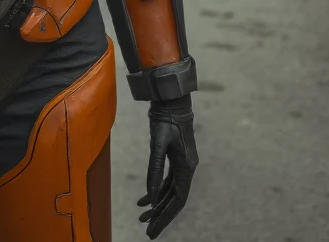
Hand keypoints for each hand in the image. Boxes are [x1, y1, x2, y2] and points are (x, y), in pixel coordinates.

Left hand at [137, 95, 197, 237]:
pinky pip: (166, 181)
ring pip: (169, 191)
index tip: (153, 229)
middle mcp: (186, 169)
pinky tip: (144, 200)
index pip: (178, 200)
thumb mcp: (158, 143)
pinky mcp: (174, 158)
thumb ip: (154, 169)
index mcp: (187, 168)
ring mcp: (181, 164)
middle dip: (160, 215)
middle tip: (147, 231)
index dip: (166, 216)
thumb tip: (150, 197)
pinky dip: (155, 190)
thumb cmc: (166, 119)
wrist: (171, 99)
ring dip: (157, 204)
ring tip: (142, 218)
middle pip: (174, 199)